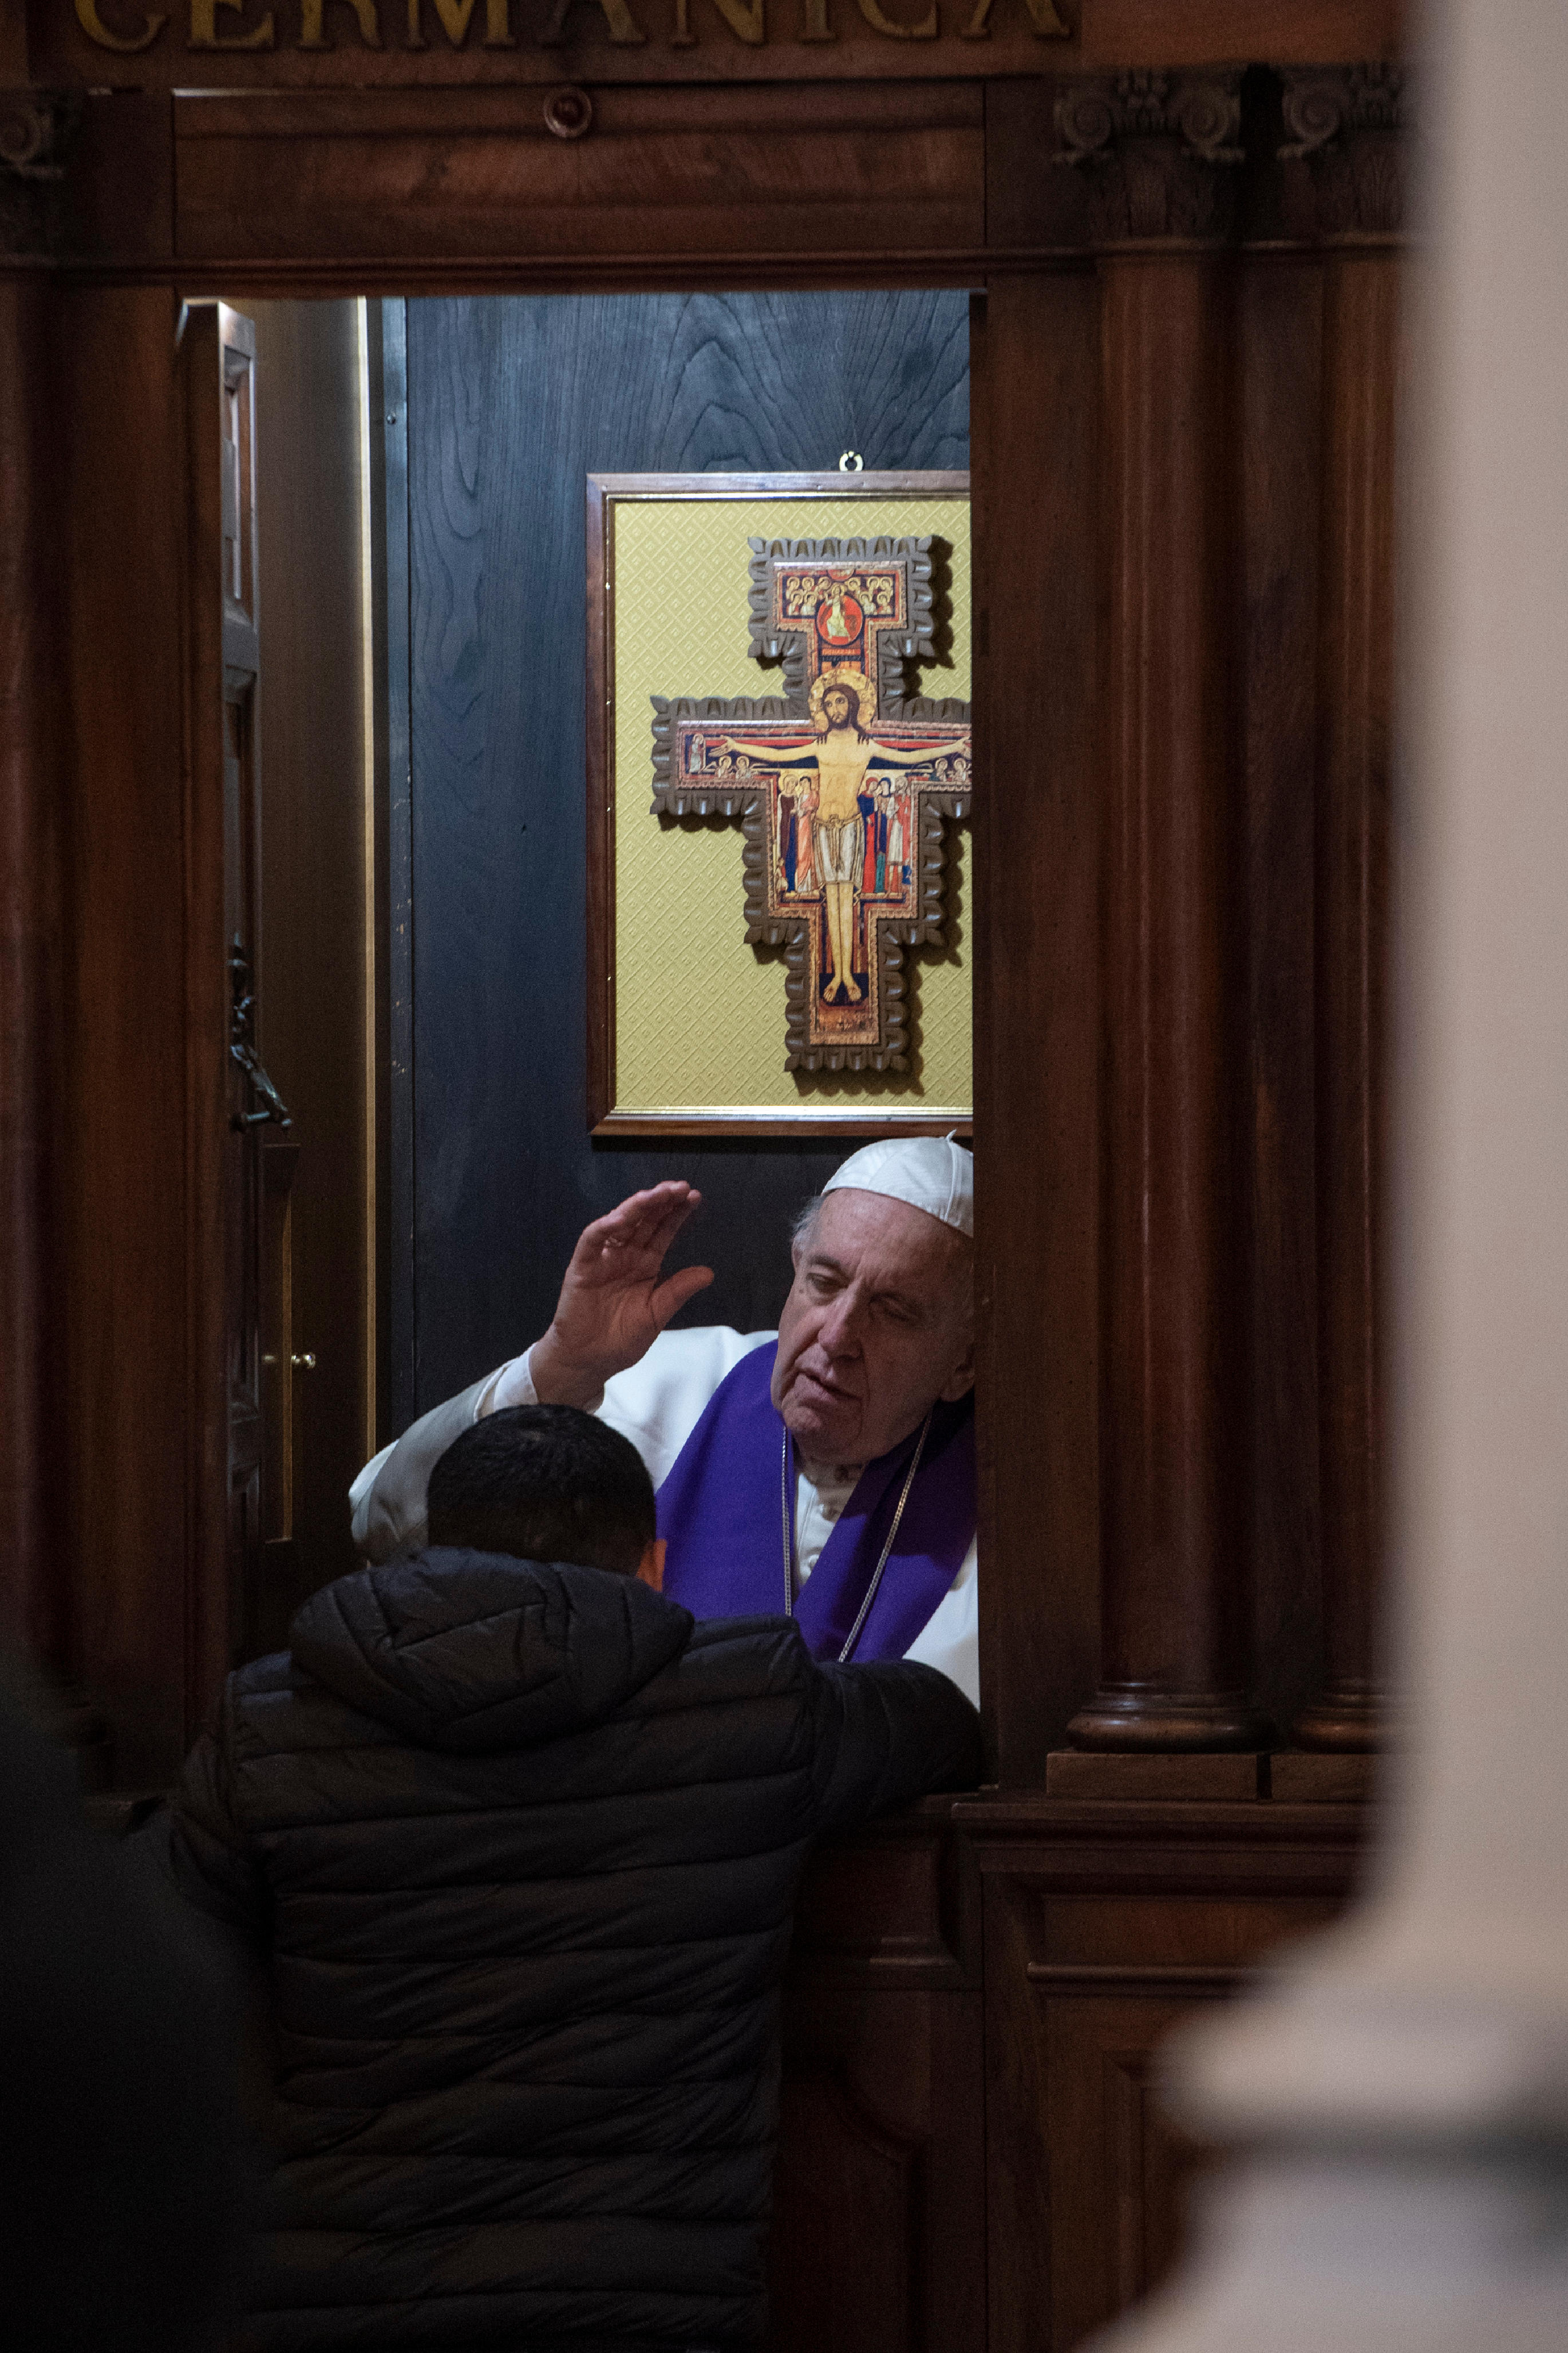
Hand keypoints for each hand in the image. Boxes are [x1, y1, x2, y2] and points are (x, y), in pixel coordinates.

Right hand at [529, 1183, 714, 1407]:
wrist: (589, 1361)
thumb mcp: (656, 1315)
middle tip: (680, 1188)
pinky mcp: (583, 1266)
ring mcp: (603, 1258)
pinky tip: (623, 1217)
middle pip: (645, 1220)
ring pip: (621, 1222)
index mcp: (645, 1264)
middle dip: (662, 1202)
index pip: (663, 1231)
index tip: (694, 1197)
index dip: (677, 1214)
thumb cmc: (619, 1340)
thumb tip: (708, 1273)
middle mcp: (625, 1255)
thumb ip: (678, 1291)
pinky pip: (592, 1239)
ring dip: (639, 1206)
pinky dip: (606, 1226)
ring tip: (659, 1194)